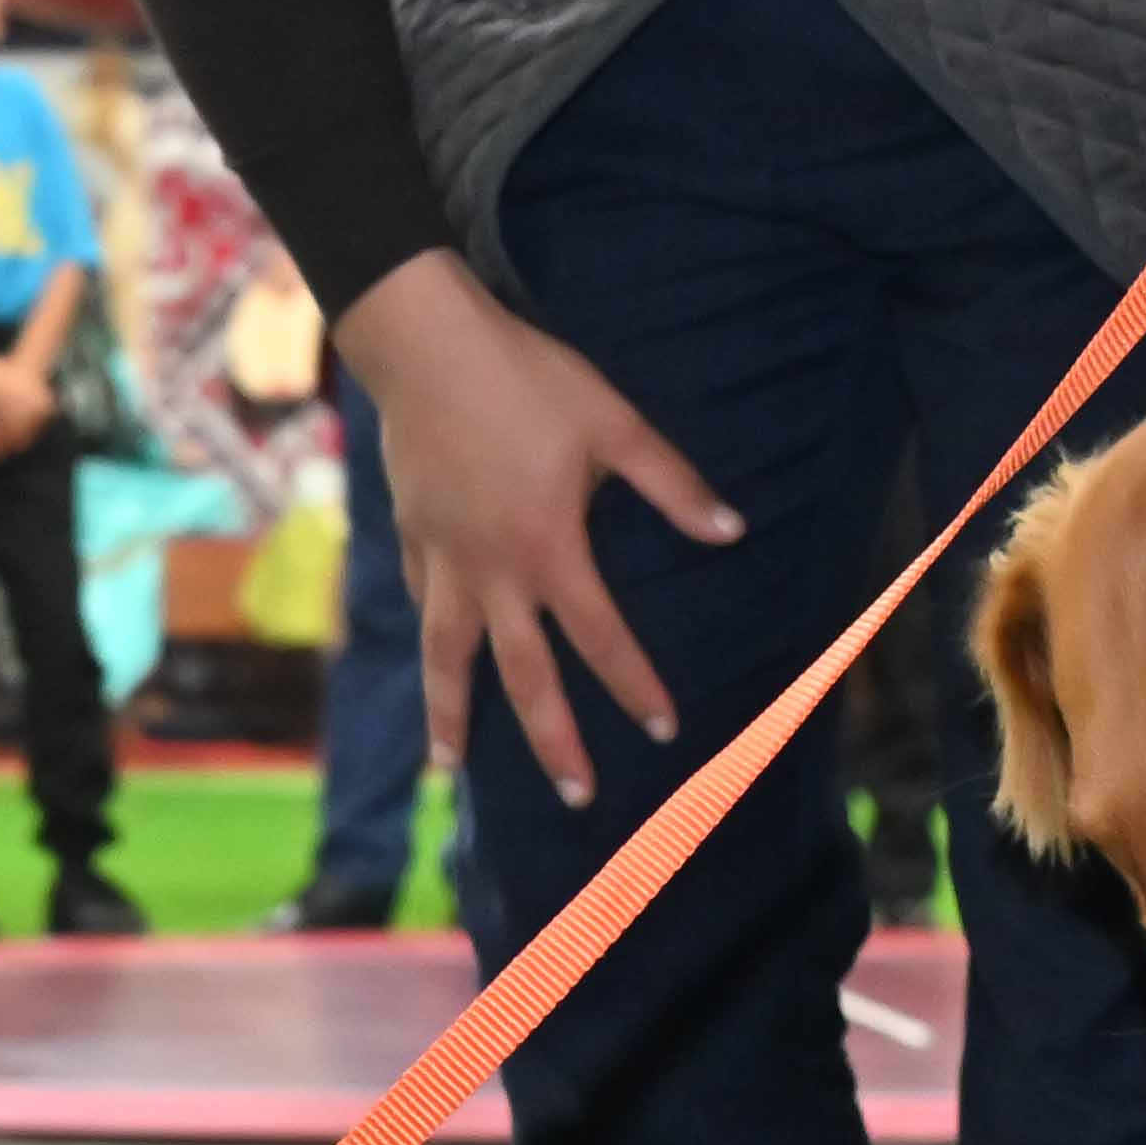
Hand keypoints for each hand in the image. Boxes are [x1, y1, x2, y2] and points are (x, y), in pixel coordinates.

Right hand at [336, 248, 734, 806]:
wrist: (425, 347)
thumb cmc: (527, 380)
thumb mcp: (613, 424)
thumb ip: (672, 484)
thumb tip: (733, 531)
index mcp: (550, 549)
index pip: (602, 638)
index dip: (635, 687)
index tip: (663, 731)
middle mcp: (494, 574)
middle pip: (524, 677)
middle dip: (554, 741)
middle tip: (578, 796)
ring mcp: (446, 562)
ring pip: (448, 659)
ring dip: (452, 719)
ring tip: (450, 770)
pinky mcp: (413, 541)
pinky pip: (426, 608)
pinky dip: (433, 642)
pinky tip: (437, 664)